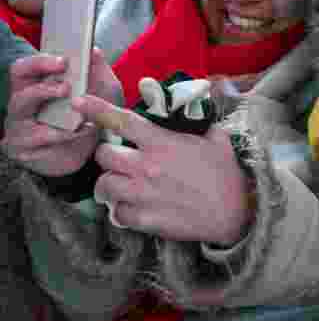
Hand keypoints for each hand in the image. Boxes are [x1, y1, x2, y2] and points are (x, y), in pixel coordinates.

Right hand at [2, 49, 117, 176]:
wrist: (89, 154)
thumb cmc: (90, 116)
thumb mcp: (102, 91)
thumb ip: (98, 71)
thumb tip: (94, 50)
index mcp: (35, 85)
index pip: (24, 69)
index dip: (40, 62)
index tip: (64, 61)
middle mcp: (22, 105)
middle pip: (19, 92)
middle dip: (42, 88)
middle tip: (67, 88)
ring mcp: (19, 128)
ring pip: (22, 117)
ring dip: (52, 114)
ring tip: (76, 114)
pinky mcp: (22, 148)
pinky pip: (38, 139)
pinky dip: (64, 134)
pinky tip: (83, 131)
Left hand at [73, 94, 252, 245]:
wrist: (237, 213)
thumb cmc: (227, 175)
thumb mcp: (217, 139)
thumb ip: (198, 121)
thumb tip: (194, 102)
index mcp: (163, 143)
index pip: (122, 121)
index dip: (97, 109)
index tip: (79, 102)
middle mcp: (147, 166)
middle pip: (103, 155)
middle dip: (109, 155)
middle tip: (121, 159)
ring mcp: (143, 194)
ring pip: (103, 184)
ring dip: (111, 182)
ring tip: (123, 184)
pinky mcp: (144, 219)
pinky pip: (116, 213)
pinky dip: (122, 209)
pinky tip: (135, 206)